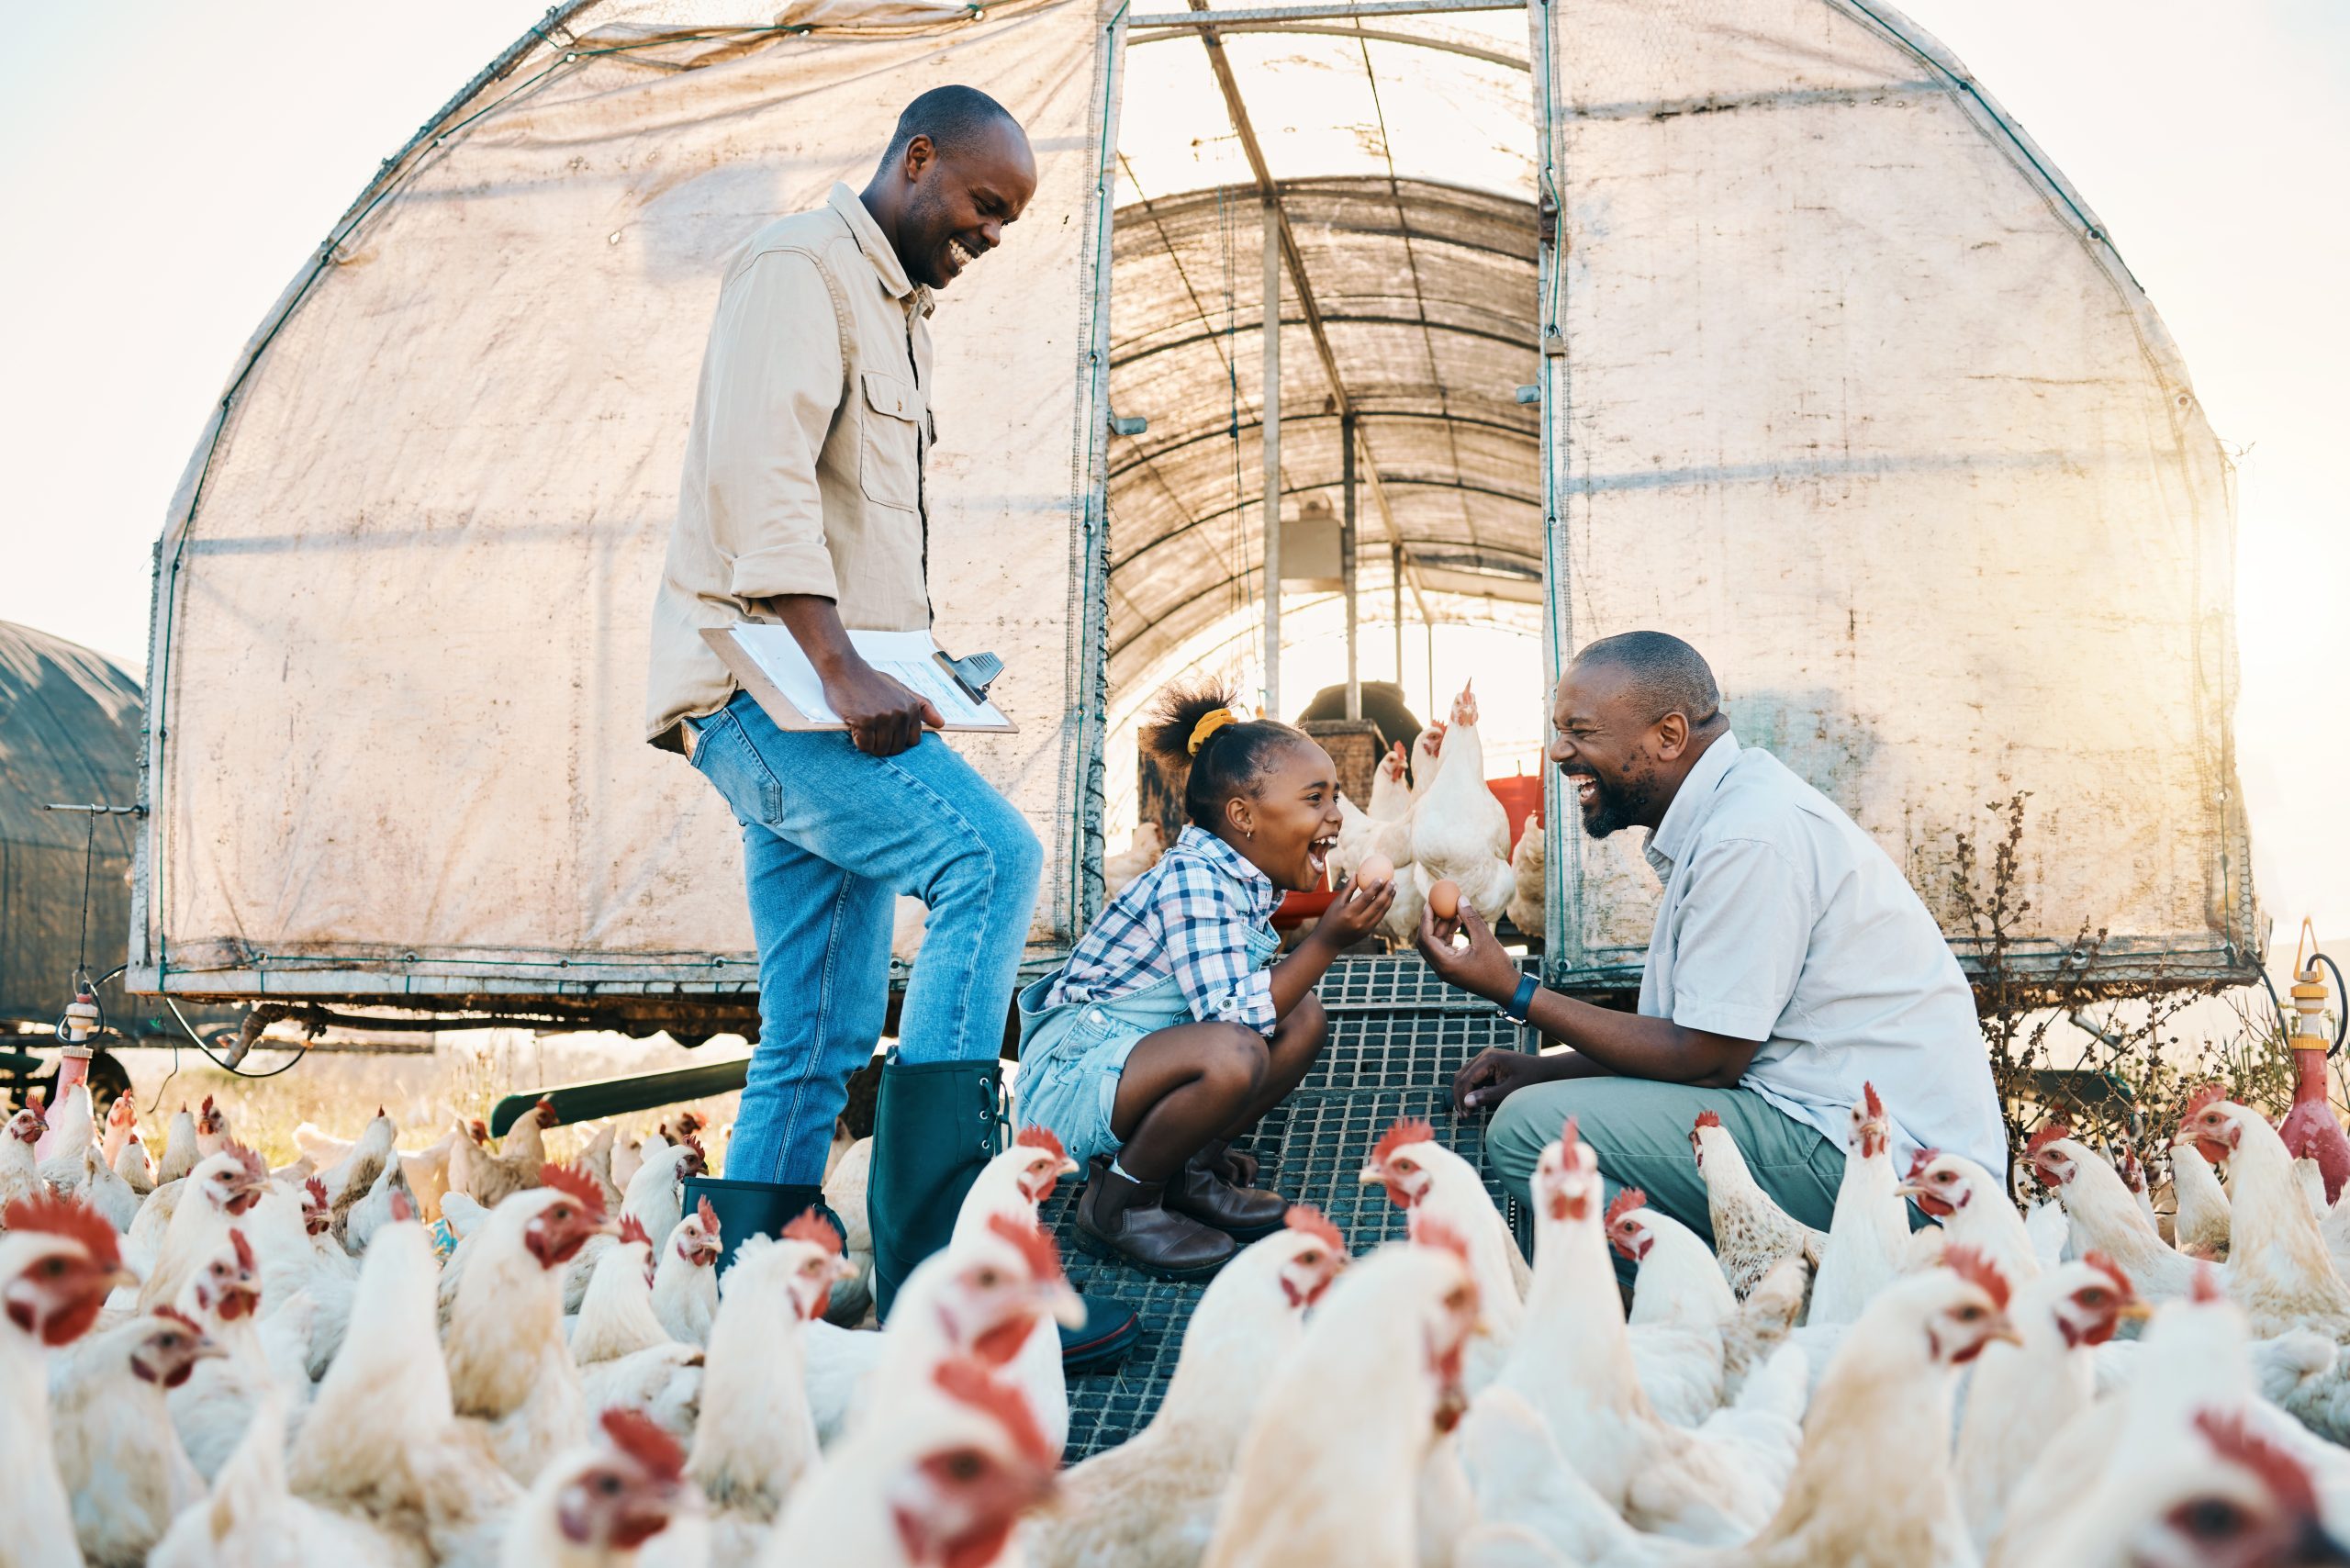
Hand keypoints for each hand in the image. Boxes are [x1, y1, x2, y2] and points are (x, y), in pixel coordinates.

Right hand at [822, 657, 943, 757]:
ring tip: (863, 728)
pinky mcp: (865, 721)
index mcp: (912, 707)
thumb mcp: (901, 689)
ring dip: (870, 745)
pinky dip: (858, 741)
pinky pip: (865, 746)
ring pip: (881, 750)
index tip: (887, 730)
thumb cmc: (871, 681)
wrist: (844, 669)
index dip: (898, 739)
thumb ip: (923, 706)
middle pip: (896, 748)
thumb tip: (941, 724)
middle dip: (883, 744)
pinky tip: (855, 727)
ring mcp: (883, 717)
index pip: (912, 741)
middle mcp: (900, 713)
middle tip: (872, 729)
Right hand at [1318, 877, 1396, 944]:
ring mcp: (1365, 928)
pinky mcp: (1369, 932)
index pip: (1365, 898)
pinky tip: (1388, 898)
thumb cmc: (1331, 918)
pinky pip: (1379, 917)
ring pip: (1381, 912)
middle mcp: (1359, 922)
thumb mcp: (1336, 903)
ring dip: (1389, 899)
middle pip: (1377, 905)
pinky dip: (1385, 907)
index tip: (1381, 878)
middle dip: (1387, 892)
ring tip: (1394, 888)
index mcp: (1349, 913)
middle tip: (1392, 881)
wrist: (1330, 941)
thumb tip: (1356, 873)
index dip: (1374, 887)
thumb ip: (1348, 889)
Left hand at [1416, 902, 1518, 1003]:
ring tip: (1454, 911)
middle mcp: (1442, 969)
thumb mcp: (1485, 939)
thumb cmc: (1497, 967)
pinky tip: (1459, 923)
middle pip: (1426, 941)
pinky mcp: (1453, 969)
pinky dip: (1449, 935)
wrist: (1507, 989)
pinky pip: (1445, 949)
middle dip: (1430, 922)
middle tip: (1437, 904)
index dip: (1425, 919)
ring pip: (1436, 944)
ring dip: (1442, 927)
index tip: (1430, 903)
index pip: (1425, 938)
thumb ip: (1470, 918)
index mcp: (1445, 964)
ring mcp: (1447, 970)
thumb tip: (1459, 898)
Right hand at [1451, 1046, 1557, 1114]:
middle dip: (1460, 1097)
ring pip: (1464, 1076)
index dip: (1463, 1098)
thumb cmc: (1531, 1079)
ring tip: (1466, 1113)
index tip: (1465, 1115)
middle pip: (1461, 1076)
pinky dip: (1470, 1090)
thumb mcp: (1511, 1090)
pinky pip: (1472, 1077)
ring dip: (1463, 1094)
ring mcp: (1485, 1058)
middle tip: (1463, 1116)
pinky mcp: (1487, 1064)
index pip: (1467, 1078)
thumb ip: (1489, 1096)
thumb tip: (1466, 1102)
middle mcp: (1484, 1055)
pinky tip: (1473, 1104)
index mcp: (1489, 1058)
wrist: (1546, 1071)